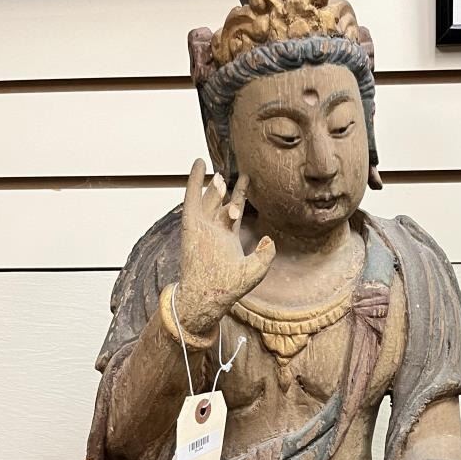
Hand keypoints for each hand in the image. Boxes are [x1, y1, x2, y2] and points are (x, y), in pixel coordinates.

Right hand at [173, 159, 275, 338]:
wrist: (208, 294)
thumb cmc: (230, 288)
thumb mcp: (256, 270)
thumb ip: (266, 254)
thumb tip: (269, 239)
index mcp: (227, 238)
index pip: (234, 211)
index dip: (241, 195)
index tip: (248, 180)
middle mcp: (213, 230)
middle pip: (221, 203)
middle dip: (228, 190)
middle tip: (234, 174)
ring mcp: (202, 227)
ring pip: (208, 200)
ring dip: (214, 187)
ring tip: (220, 174)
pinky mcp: (191, 225)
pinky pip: (192, 199)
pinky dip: (194, 181)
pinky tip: (199, 165)